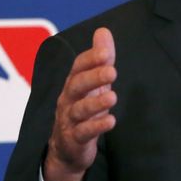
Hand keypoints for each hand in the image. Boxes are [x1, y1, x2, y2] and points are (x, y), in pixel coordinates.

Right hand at [43, 28, 116, 180]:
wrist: (68, 149)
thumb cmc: (83, 109)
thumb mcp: (93, 83)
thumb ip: (99, 58)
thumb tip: (103, 30)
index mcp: (73, 84)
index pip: (78, 67)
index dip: (90, 59)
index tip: (105, 51)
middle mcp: (68, 100)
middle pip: (76, 86)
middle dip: (93, 77)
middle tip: (112, 71)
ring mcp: (69, 121)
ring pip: (79, 110)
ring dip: (96, 103)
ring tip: (113, 97)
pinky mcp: (75, 140)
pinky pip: (83, 133)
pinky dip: (96, 127)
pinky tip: (111, 122)